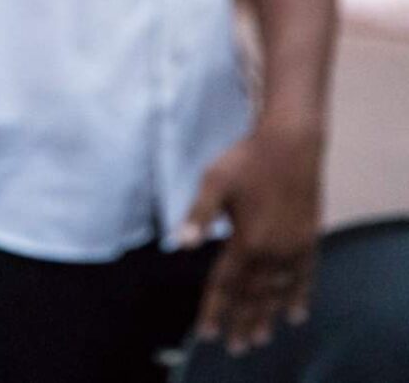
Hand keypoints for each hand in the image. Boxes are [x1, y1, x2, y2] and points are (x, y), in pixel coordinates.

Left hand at [181, 123, 323, 353]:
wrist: (292, 142)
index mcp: (247, 241)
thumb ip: (200, 214)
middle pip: (254, 295)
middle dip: (242, 322)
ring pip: (279, 292)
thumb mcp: (215, 180)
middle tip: (236, 348)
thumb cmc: (249, 159)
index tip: (206, 333)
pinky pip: (306, 277)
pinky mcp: (309, 239)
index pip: (226, 284)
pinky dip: (300, 297)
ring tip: (260, 339)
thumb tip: (181, 244)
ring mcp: (294, 248)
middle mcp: (272, 252)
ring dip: (268, 317)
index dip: (215, 309)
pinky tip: (297, 314)